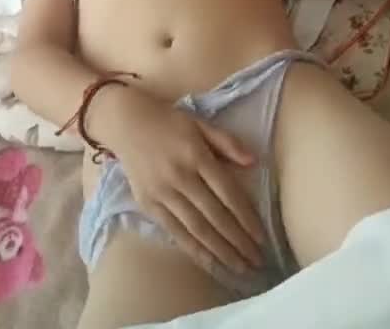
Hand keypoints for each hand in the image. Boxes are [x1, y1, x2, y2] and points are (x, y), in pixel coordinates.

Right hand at [96, 85, 264, 274]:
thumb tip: (254, 162)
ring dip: (220, 252)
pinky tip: (210, 263)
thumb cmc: (169, 122)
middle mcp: (181, 177)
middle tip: (257, 261)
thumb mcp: (200, 124)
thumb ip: (227, 142)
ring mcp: (163, 194)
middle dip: (238, 242)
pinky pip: (175, 232)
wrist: (127, 123)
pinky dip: (194, 250)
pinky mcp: (148, 205)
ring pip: (196, 229)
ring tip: (239, 268)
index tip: (261, 237)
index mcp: (197, 156)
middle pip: (214, 216)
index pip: (227, 193)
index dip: (246, 217)